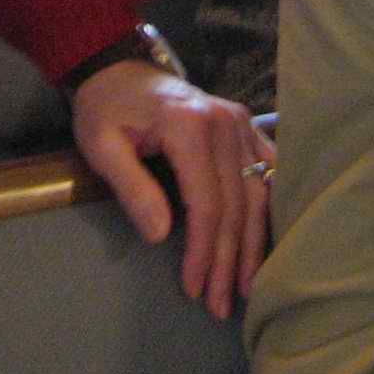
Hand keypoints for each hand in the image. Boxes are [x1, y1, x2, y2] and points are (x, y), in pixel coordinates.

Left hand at [70, 62, 272, 317]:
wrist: (118, 68)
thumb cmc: (106, 108)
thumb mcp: (102, 145)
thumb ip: (132, 187)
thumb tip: (161, 235)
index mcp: (189, 126)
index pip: (207, 203)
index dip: (204, 251)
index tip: (196, 289)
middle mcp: (224, 122)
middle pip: (236, 205)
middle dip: (229, 260)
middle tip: (221, 305)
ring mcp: (240, 121)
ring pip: (258, 193)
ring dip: (254, 244)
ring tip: (246, 286)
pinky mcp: (245, 124)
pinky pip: (268, 171)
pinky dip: (271, 207)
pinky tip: (271, 238)